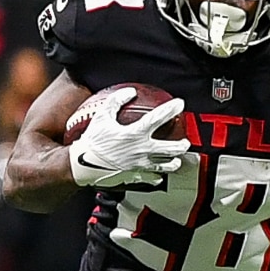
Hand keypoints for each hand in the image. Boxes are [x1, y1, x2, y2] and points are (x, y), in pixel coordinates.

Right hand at [68, 86, 188, 188]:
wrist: (84, 165)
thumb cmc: (93, 141)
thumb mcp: (102, 116)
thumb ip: (116, 101)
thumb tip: (130, 92)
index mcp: (135, 133)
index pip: (158, 118)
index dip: (171, 109)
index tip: (179, 104)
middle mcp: (142, 150)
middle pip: (171, 148)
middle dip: (182, 145)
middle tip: (185, 142)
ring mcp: (141, 165)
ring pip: (166, 166)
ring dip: (174, 162)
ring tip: (177, 160)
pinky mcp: (136, 176)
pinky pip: (152, 178)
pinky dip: (158, 177)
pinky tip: (159, 175)